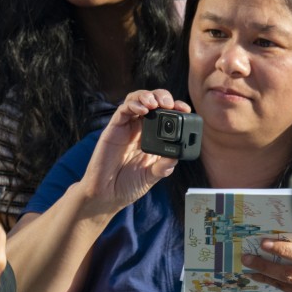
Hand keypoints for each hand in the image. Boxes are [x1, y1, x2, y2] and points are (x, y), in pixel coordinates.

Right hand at [80, 90, 190, 215]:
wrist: (107, 195)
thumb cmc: (128, 185)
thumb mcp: (152, 176)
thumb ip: (163, 166)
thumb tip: (177, 155)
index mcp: (152, 138)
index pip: (166, 115)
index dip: (176, 108)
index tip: (185, 109)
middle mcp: (139, 129)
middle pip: (152, 101)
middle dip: (162, 96)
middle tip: (170, 103)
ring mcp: (126, 127)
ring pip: (136, 100)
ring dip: (147, 96)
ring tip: (156, 103)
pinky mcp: (113, 128)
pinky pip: (122, 110)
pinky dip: (133, 104)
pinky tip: (143, 109)